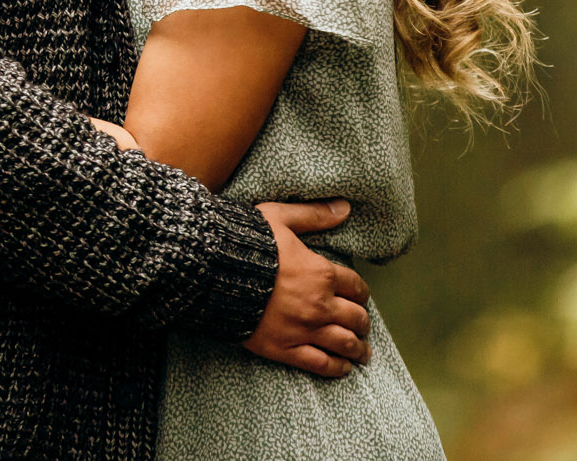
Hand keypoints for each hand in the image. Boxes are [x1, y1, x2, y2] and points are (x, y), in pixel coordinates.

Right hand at [241, 200, 372, 376]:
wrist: (214, 273)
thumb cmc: (247, 242)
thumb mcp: (280, 219)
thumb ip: (314, 215)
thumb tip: (345, 207)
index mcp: (322, 273)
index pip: (356, 287)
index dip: (361, 293)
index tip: (359, 297)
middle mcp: (319, 305)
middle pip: (355, 318)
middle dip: (362, 322)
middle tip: (362, 325)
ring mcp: (304, 329)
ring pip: (343, 344)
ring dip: (358, 349)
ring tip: (361, 353)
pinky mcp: (285, 348)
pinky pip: (319, 364)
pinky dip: (336, 368)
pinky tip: (343, 368)